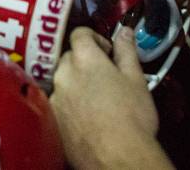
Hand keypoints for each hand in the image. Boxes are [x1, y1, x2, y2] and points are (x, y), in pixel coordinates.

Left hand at [51, 27, 170, 168]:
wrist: (118, 157)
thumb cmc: (131, 120)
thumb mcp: (136, 79)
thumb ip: (127, 51)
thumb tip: (124, 33)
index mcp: (85, 60)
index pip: (80, 34)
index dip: (95, 38)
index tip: (107, 51)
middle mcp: (65, 75)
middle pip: (70, 57)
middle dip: (86, 62)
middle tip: (106, 76)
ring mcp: (56, 98)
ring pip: (64, 81)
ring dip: (77, 84)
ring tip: (98, 99)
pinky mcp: (53, 119)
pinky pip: (59, 103)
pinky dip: (70, 105)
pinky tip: (88, 116)